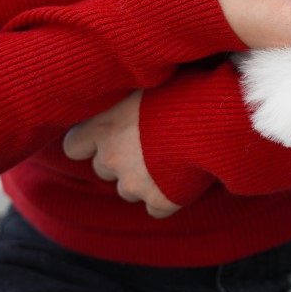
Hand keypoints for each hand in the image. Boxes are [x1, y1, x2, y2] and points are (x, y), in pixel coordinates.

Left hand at [63, 91, 181, 218]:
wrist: (216, 120)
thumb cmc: (186, 91)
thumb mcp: (149, 82)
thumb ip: (130, 99)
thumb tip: (129, 94)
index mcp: (104, 125)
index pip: (74, 145)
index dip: (90, 143)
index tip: (108, 135)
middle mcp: (112, 157)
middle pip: (103, 169)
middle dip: (120, 160)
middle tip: (148, 144)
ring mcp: (135, 183)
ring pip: (127, 191)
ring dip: (142, 180)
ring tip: (169, 160)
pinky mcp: (160, 200)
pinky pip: (156, 209)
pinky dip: (167, 197)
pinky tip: (183, 180)